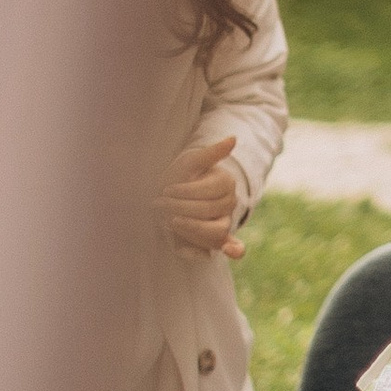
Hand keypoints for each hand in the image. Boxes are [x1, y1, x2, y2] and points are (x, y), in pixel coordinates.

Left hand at [159, 134, 243, 257]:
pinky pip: (224, 247)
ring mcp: (223, 223)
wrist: (166, 195)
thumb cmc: (178, 176)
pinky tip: (221, 251)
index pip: (210, 192)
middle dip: (180, 209)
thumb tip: (233, 139)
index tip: (165, 190)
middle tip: (157, 205)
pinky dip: (228, 250)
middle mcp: (229, 204)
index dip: (186, 192)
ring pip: (214, 232)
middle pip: (209, 211)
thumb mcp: (189, 161)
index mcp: (226, 183)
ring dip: (189, 229)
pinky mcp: (215, 241)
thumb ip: (211, 153)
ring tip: (167, 222)